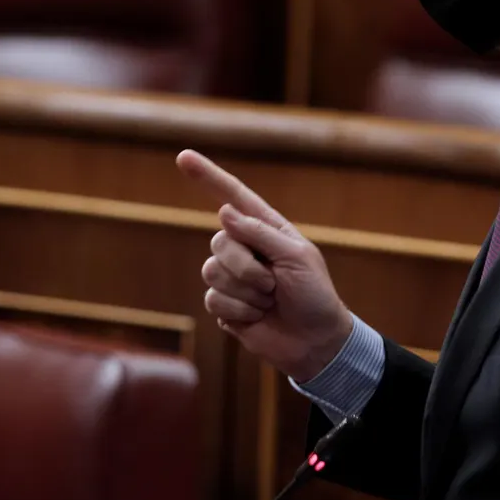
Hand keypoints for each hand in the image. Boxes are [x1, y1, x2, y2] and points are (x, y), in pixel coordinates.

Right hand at [177, 150, 352, 381]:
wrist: (315, 342)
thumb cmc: (315, 295)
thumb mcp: (297, 257)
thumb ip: (260, 232)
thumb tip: (224, 212)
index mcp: (266, 229)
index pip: (233, 197)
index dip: (208, 177)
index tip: (183, 157)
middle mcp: (245, 248)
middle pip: (219, 242)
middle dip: (246, 267)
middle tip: (273, 284)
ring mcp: (233, 277)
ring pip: (211, 271)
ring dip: (245, 291)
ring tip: (268, 300)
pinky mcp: (225, 305)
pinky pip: (213, 299)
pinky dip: (239, 311)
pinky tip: (257, 317)